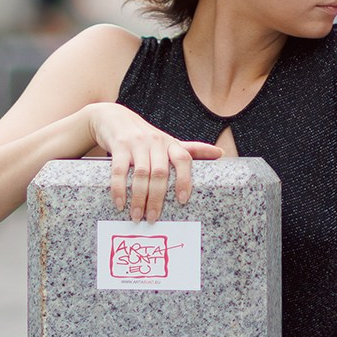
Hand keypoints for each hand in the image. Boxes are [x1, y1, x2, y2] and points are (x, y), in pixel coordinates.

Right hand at [86, 103, 223, 220]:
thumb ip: (192, 150)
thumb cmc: (146, 136)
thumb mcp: (169, 142)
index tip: (183, 200)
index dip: (185, 179)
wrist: (116, 118)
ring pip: (141, 174)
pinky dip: (119, 189)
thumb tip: (220, 153)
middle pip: (160, 173)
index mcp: (171, 144)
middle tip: (153, 218)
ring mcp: (137, 144)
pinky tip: (120, 204)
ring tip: (137, 216)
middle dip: (157, 198)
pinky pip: (119, 170)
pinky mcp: (119, 146)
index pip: (184, 159)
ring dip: (139, 198)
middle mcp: (156, 143)